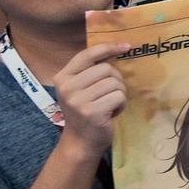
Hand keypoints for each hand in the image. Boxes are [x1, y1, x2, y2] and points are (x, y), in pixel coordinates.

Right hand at [57, 43, 129, 158]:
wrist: (80, 141)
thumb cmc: (86, 111)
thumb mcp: (81, 89)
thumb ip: (91, 71)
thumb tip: (120, 47)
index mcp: (63, 77)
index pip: (87, 55)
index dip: (108, 47)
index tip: (126, 46)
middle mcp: (67, 87)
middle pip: (106, 69)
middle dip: (116, 80)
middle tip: (110, 94)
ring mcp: (78, 100)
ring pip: (115, 83)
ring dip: (119, 94)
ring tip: (109, 105)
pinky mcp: (91, 112)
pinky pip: (119, 97)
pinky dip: (121, 104)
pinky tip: (111, 113)